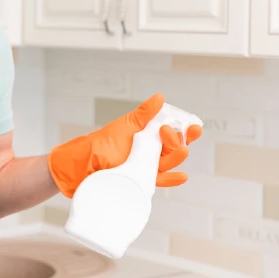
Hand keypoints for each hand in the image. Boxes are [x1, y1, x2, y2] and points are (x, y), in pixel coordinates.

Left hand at [48, 93, 201, 197]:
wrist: (84, 164)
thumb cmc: (103, 143)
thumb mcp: (125, 126)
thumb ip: (144, 114)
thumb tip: (160, 97)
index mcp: (148, 136)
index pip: (173, 132)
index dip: (186, 130)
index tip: (194, 126)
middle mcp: (150, 151)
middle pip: (174, 148)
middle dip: (179, 140)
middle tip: (169, 133)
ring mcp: (147, 166)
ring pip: (169, 162)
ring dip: (177, 156)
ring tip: (180, 149)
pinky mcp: (142, 181)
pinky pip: (160, 181)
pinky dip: (172, 180)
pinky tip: (183, 176)